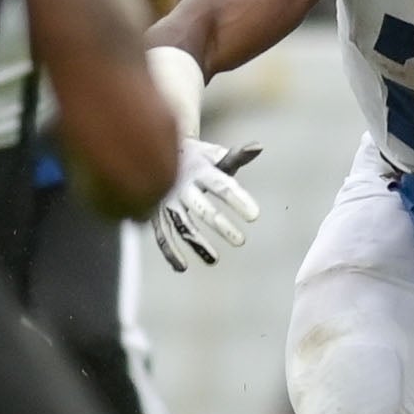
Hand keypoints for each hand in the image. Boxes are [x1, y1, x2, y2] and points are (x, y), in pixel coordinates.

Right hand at [149, 141, 260, 270]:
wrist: (157, 150)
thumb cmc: (195, 158)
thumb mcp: (214, 154)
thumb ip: (236, 157)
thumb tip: (258, 147)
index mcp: (200, 170)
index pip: (222, 186)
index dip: (238, 200)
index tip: (255, 216)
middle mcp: (182, 185)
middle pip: (202, 208)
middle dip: (220, 225)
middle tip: (241, 242)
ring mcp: (166, 200)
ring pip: (181, 225)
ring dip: (196, 243)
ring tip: (214, 260)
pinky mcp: (154, 213)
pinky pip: (161, 233)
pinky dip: (169, 251)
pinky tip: (182, 267)